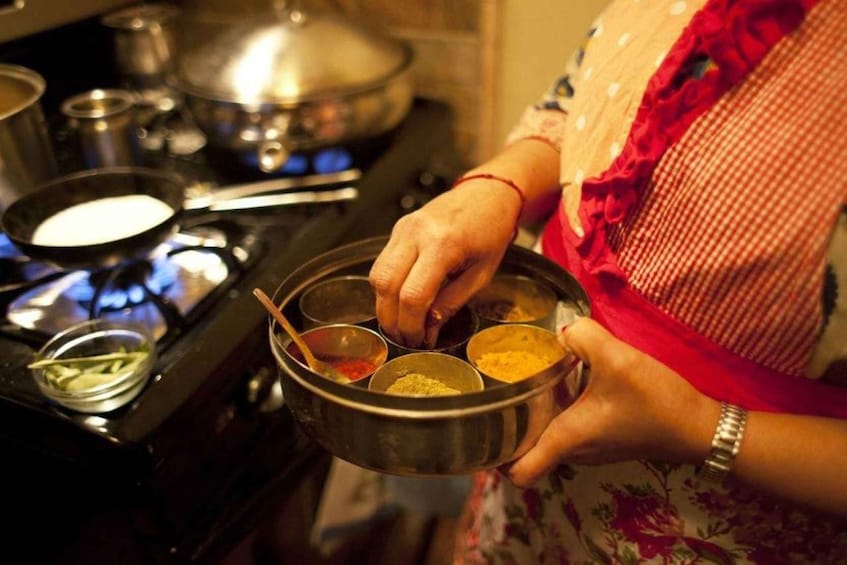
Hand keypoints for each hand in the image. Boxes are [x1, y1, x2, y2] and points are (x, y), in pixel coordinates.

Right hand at [369, 179, 520, 347]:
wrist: (488, 194)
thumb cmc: (491, 230)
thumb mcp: (481, 274)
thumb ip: (452, 302)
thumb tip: (429, 329)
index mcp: (443, 244)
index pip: (413, 295)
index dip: (411, 324)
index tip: (418, 341)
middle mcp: (416, 233)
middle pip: (385, 285)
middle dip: (391, 319)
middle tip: (404, 338)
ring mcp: (403, 228)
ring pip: (377, 274)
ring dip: (384, 305)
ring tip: (402, 323)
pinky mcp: (398, 228)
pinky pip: (382, 263)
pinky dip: (388, 287)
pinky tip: (402, 301)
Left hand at [508, 317, 720, 486]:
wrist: (699, 425)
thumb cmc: (656, 400)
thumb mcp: (616, 359)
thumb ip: (583, 335)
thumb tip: (562, 327)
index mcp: (566, 439)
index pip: (519, 472)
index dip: (495, 458)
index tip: (484, 427)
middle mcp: (573, 450)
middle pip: (525, 450)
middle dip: (507, 425)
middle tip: (496, 390)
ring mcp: (588, 447)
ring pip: (546, 436)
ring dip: (533, 414)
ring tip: (522, 379)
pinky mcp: (602, 437)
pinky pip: (566, 427)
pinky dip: (556, 410)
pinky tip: (561, 379)